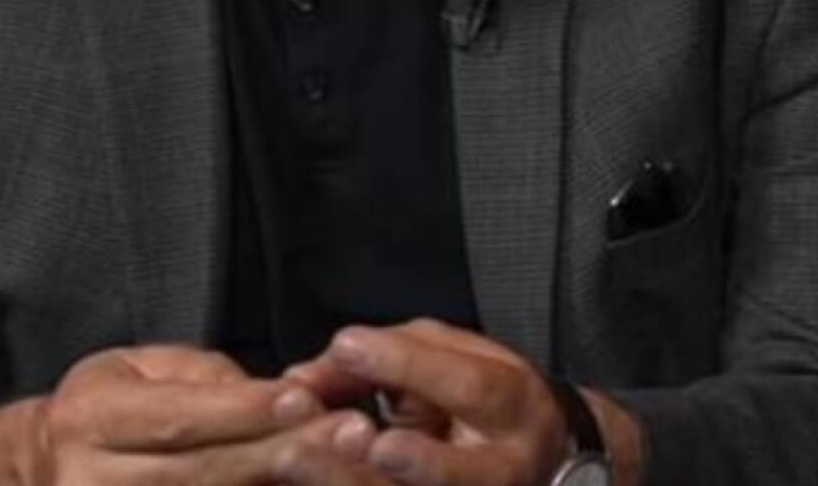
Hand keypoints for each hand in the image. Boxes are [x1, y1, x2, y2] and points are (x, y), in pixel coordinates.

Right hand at [0, 344, 390, 484]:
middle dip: (281, 452)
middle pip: (202, 472)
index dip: (241, 411)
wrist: (47, 470)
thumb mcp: (134, 370)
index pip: (176, 417)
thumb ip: (199, 377)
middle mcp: (93, 479)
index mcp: (89, 419)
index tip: (304, 399)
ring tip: (346, 468)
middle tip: (351, 436)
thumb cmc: (104, 410)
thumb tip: (270, 395)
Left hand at [284, 320, 635, 485]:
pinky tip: (288, 476)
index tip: (347, 345)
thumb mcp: (445, 355)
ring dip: (347, 481)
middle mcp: (504, 471)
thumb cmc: (474, 395)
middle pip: (456, 474)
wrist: (529, 459)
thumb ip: (384, 357)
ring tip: (294, 459)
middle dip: (404, 458)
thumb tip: (305, 376)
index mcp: (515, 411)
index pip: (471, 388)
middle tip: (345, 432)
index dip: (408, 366)